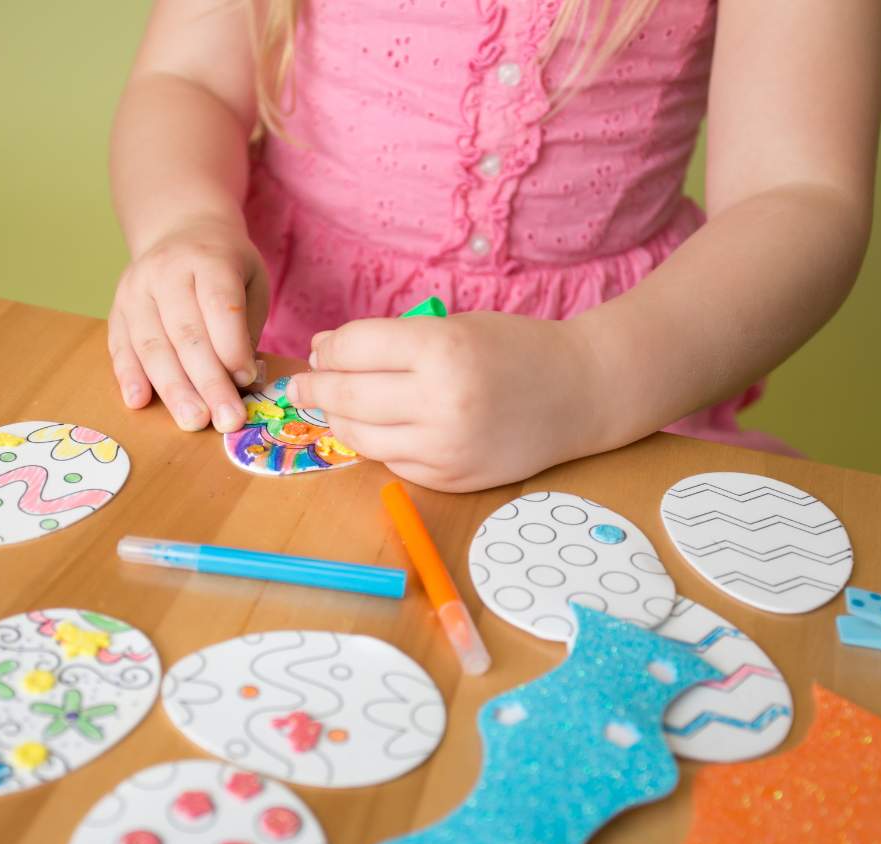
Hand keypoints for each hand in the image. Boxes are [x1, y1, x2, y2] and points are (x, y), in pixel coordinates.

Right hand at [108, 217, 269, 431]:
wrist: (179, 231)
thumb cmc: (224, 266)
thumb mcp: (251, 281)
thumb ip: (246, 326)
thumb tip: (241, 380)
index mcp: (207, 258)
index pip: (218, 304)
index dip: (232, 345)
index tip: (246, 380)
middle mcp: (166, 272)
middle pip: (186, 333)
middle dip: (208, 382)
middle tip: (225, 419)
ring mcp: (135, 290)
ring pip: (152, 345)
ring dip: (173, 389)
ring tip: (193, 421)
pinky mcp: (117, 310)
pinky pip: (120, 347)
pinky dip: (128, 376)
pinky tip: (138, 402)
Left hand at [286, 312, 606, 491]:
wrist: (581, 393)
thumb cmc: (514, 349)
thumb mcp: (455, 327)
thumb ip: (391, 342)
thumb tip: (323, 357)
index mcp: (442, 350)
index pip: (354, 348)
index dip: (327, 350)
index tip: (318, 352)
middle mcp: (441, 402)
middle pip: (348, 396)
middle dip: (314, 390)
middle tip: (299, 386)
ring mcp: (445, 447)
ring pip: (361, 437)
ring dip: (339, 420)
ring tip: (333, 406)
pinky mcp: (451, 478)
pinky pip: (392, 462)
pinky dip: (379, 443)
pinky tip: (381, 427)